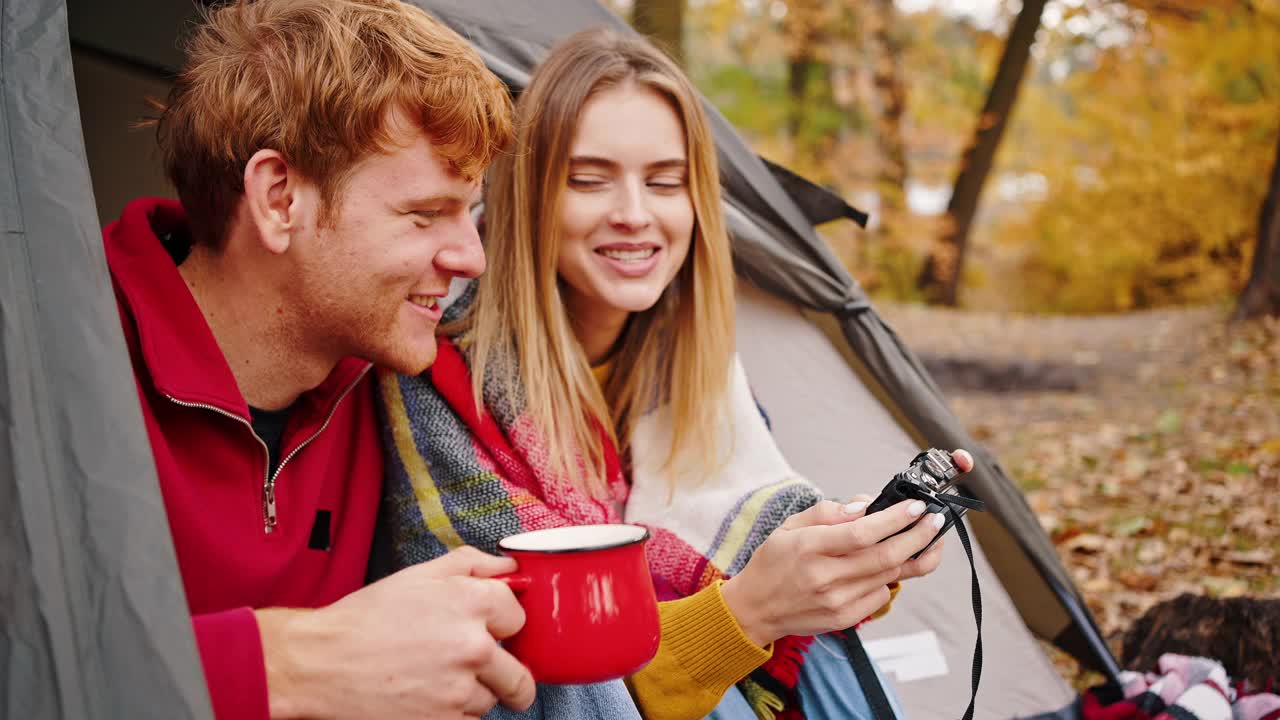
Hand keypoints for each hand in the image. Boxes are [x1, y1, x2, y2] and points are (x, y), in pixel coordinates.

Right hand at [259, 546, 534, 719]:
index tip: (487, 628)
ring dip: (473, 692)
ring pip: (491, 699)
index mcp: (472, 602)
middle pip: (519, 673)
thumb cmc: (367, 617)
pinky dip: (453, 712)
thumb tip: (510, 568)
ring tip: (435, 676)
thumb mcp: (419, 575)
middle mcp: (474, 646)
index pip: (519, 618)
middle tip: (475, 667)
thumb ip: (472, 564)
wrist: (320, 662)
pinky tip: (425, 694)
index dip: (500, 623)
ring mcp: (460, 690)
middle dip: (503, 672)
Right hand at [720, 448, 973, 645]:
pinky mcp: (844, 618)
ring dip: (913, 555)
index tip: (916, 506)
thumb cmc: (773, 562)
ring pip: (889, 575)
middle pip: (885, 556)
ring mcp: (837, 601)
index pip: (862, 533)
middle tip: (934, 520)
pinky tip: (891, 565)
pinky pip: (881, 595)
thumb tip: (865, 507)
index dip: (895, 519)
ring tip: (927, 538)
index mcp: (808, 547)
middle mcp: (825, 576)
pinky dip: (890, 577)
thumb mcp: (789, 526)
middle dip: (917, 535)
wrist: (755, 609)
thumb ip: (827, 513)